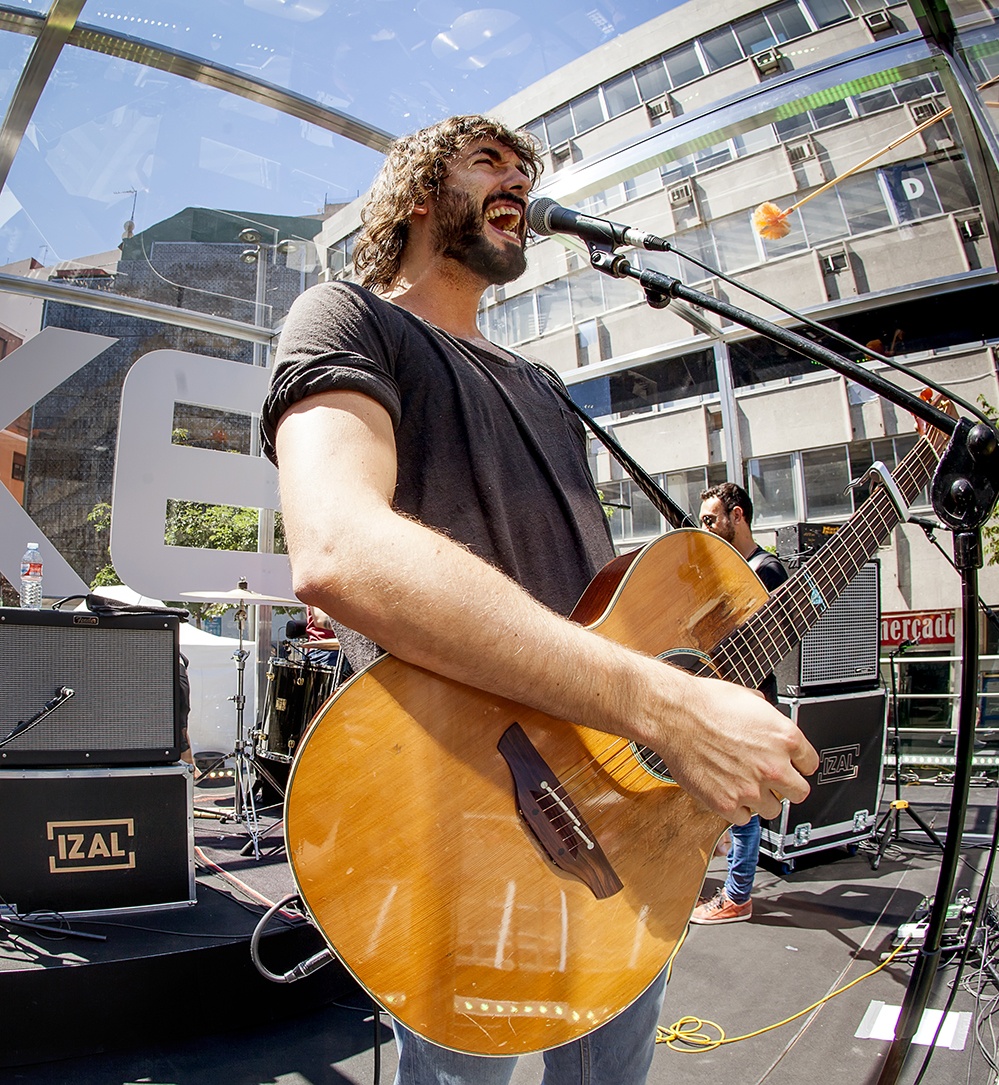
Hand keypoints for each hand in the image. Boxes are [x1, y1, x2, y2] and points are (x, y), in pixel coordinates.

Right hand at [651, 672, 818, 824]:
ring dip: (761, 800)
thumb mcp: (749, 699)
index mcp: (785, 738)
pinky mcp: (727, 804)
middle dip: (786, 787)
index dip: (798, 765)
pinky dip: (737, 810)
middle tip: (771, 781)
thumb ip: (769, 718)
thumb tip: (771, 724)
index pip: (810, 764)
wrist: (675, 716)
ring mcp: (752, 788)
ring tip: (745, 786)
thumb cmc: (705, 703)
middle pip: (799, 793)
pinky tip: (728, 793)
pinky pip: (744, 818)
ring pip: (772, 810)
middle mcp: (774, 766)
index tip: (791, 766)